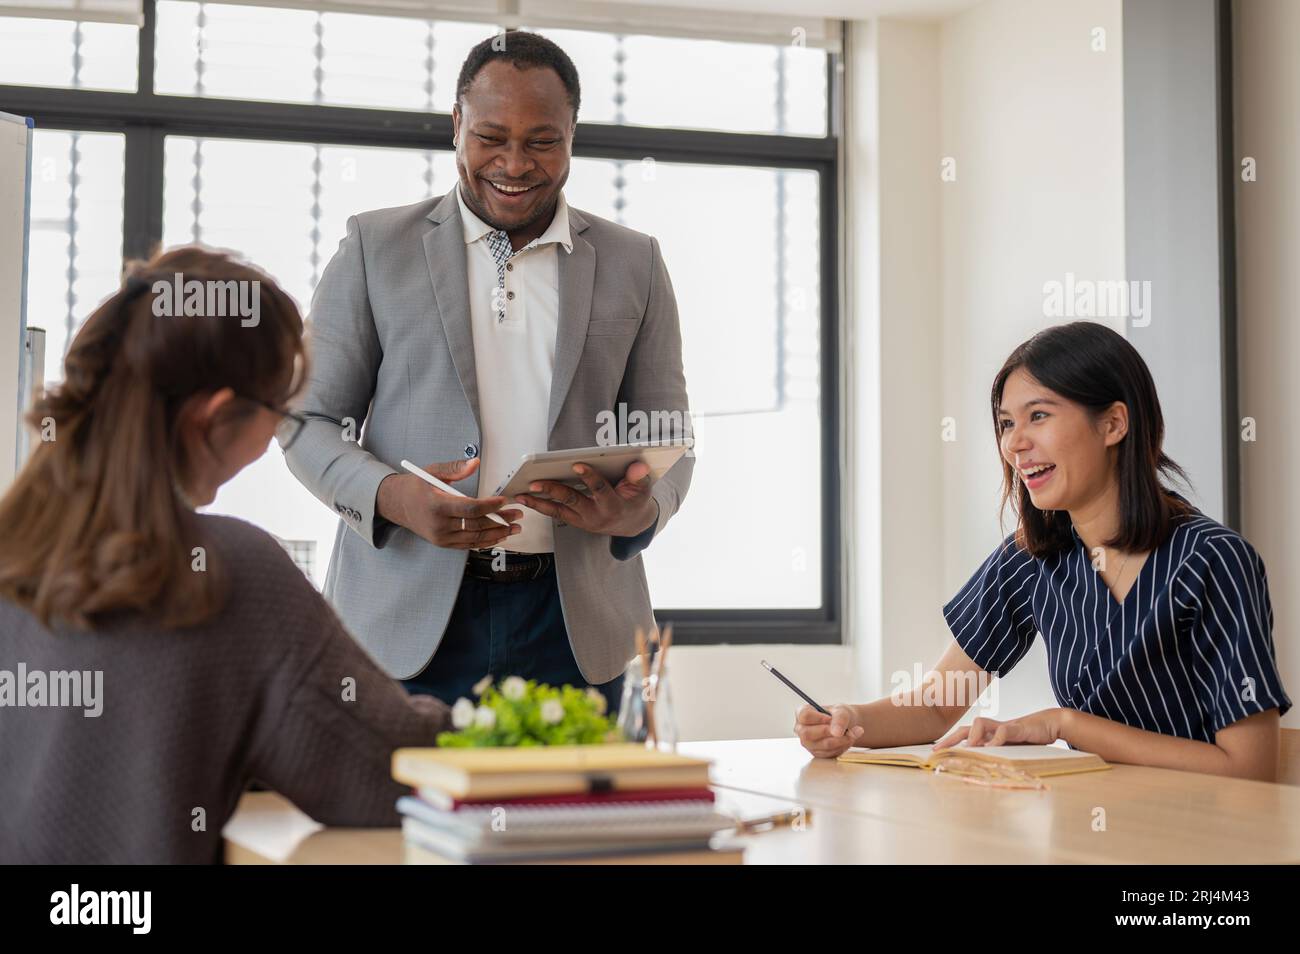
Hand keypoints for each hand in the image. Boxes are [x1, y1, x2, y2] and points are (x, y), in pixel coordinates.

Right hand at [376, 457, 521, 549]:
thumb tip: (475, 463)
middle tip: (517, 515)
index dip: (490, 506)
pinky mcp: (443, 543)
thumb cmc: (416, 486)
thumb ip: (455, 468)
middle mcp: (439, 525)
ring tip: (514, 528)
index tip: (504, 501)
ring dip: (497, 534)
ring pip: (475, 538)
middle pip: (476, 525)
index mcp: (437, 505)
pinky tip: (498, 536)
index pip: (471, 508)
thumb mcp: (433, 471)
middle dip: (500, 520)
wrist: (397, 504)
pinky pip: (468, 545)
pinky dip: (485, 541)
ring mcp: (441, 537)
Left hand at [514, 460, 656, 536]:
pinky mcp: (576, 522)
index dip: (589, 477)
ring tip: (520, 494)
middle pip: (572, 501)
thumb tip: (638, 465)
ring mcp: (584, 522)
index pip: (599, 490)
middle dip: (553, 491)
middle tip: (535, 482)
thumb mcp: (643, 489)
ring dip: (538, 503)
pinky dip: (540, 506)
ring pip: (558, 511)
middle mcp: (596, 517)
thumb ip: (640, 477)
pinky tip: (526, 498)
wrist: (632, 525)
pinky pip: (556, 514)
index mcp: (613, 506)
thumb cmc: (636, 501)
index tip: (576, 464)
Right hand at [794, 704, 864, 758]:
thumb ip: (839, 719)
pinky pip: (830, 753)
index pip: (804, 716)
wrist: (845, 726)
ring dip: (841, 740)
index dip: (819, 718)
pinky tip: (847, 740)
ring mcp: (808, 743)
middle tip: (844, 729)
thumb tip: (836, 732)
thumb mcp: (841, 711)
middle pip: (808, 734)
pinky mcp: (817, 753)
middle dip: (830, 732)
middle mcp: (801, 729)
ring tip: (852, 734)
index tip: (831, 719)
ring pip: (822, 745)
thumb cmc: (838, 716)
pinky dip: (842, 747)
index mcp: (802, 713)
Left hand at [932, 708, 1068, 749]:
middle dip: (950, 739)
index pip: (964, 735)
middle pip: (966, 729)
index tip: (935, 751)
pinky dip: (995, 740)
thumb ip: (997, 755)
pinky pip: (1003, 731)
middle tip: (937, 750)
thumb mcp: (1011, 750)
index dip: (949, 742)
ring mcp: (1004, 727)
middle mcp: (993, 729)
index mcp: (989, 735)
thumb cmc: (1029, 738)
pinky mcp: (1018, 728)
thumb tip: (981, 766)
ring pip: (980, 723)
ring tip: (968, 750)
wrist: (1051, 723)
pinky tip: (991, 749)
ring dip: (971, 737)